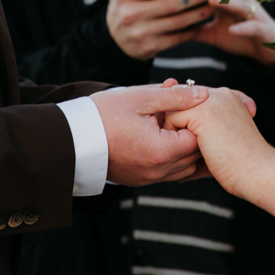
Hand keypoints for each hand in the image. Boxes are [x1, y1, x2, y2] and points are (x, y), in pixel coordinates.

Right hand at [93, 82, 215, 184]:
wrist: (72, 138)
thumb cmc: (104, 115)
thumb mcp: (141, 98)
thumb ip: (175, 96)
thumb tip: (202, 94)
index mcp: (161, 151)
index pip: (198, 140)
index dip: (194, 121)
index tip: (180, 107)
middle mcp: (158, 171)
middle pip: (193, 156)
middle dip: (189, 134)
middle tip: (174, 113)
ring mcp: (148, 179)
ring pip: (182, 167)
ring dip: (181, 148)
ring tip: (164, 126)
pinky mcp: (139, 181)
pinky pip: (166, 173)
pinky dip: (168, 158)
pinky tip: (155, 138)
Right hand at [106, 0, 215, 59]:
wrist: (116, 40)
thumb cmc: (124, 5)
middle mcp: (130, 15)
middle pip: (169, 4)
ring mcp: (140, 33)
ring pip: (177, 22)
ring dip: (199, 13)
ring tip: (213, 4)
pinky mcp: (150, 47)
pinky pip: (177, 37)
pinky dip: (193, 29)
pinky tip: (204, 22)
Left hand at [162, 87, 274, 193]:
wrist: (258, 173)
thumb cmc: (240, 167)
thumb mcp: (222, 144)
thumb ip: (201, 135)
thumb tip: (172, 143)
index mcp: (229, 98)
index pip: (193, 102)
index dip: (187, 124)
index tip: (195, 147)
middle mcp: (221, 93)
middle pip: (181, 104)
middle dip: (178, 126)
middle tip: (189, 152)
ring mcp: (211, 100)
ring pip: (173, 110)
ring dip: (174, 133)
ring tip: (189, 154)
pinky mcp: (201, 112)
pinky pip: (170, 121)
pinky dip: (173, 139)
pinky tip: (189, 153)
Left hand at [192, 0, 274, 64]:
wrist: (268, 51)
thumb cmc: (241, 37)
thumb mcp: (216, 34)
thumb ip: (198, 29)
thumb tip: (175, 29)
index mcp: (230, 3)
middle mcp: (242, 4)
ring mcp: (254, 15)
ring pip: (240, 5)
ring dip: (226, 2)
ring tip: (212, 1)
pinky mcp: (263, 29)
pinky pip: (253, 26)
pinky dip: (243, 27)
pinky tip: (233, 29)